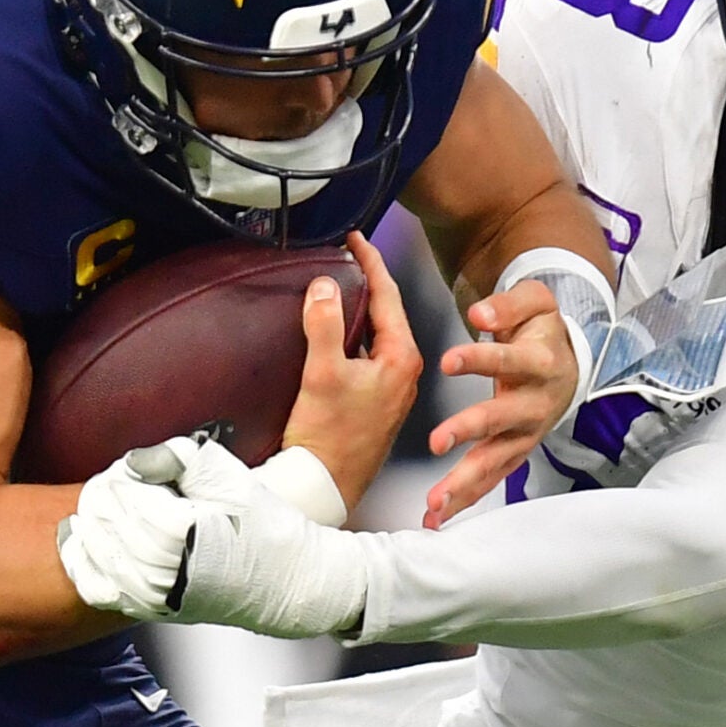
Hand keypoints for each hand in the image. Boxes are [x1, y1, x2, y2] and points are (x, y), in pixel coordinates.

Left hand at [57, 438, 367, 637]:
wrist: (290, 583)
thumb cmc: (266, 529)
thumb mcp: (231, 477)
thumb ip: (178, 458)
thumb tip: (133, 462)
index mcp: (174, 529)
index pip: (115, 490)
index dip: (119, 472)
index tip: (139, 469)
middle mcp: (156, 567)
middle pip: (99, 516)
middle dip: (105, 494)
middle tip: (128, 485)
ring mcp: (149, 594)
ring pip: (92, 548)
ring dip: (94, 522)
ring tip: (113, 508)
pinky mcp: (149, 611)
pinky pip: (96, 587)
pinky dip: (85, 562)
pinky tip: (91, 543)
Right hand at [278, 232, 421, 509]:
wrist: (324, 488)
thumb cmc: (329, 440)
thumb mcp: (322, 374)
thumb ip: (323, 324)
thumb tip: (324, 285)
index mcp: (401, 358)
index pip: (388, 295)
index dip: (370, 262)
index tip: (355, 238)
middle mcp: (403, 372)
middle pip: (384, 313)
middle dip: (365, 282)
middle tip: (344, 256)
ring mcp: (390, 389)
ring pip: (374, 335)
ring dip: (355, 311)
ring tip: (334, 287)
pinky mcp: (374, 403)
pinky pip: (364, 356)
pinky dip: (349, 337)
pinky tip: (329, 334)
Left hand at [425, 280, 580, 527]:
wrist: (569, 364)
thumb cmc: (542, 332)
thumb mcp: (535, 302)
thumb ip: (507, 305)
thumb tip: (480, 315)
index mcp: (539, 364)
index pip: (508, 360)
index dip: (479, 360)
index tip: (448, 362)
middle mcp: (535, 404)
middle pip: (502, 420)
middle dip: (469, 430)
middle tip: (436, 441)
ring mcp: (526, 434)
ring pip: (496, 461)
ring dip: (465, 482)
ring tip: (435, 501)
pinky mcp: (515, 454)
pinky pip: (491, 480)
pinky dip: (465, 500)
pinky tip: (438, 516)